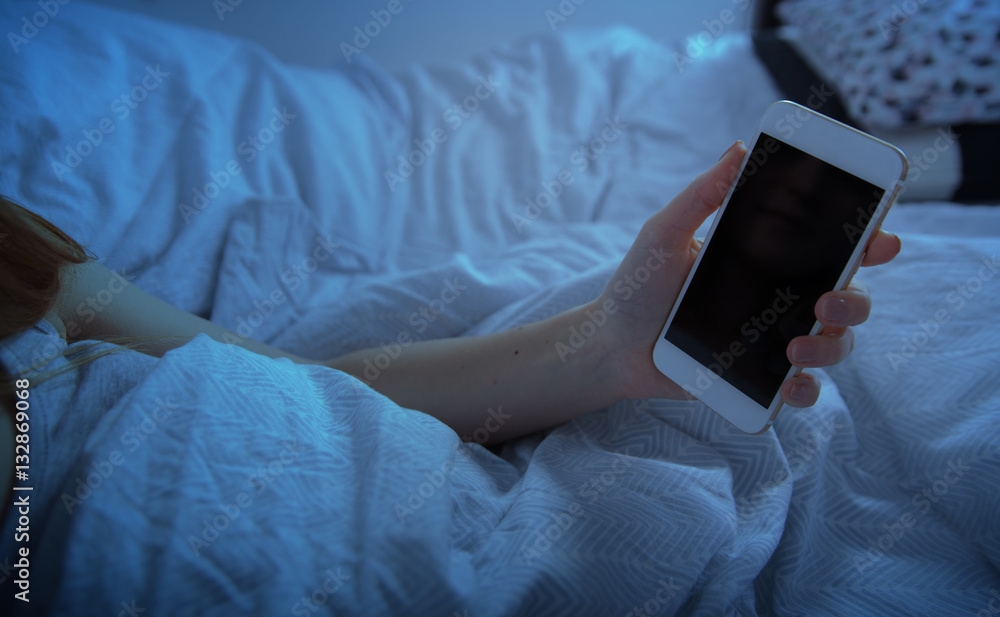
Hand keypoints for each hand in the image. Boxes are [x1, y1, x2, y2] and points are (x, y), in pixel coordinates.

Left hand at [590, 141, 901, 407]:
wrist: (611, 345)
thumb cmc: (639, 285)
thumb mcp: (665, 234)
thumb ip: (702, 196)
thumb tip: (739, 148)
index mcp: (768, 258)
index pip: (830, 247)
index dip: (867, 242)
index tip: (880, 240)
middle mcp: (780, 297)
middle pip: (848, 296)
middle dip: (854, 301)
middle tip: (826, 302)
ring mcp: (772, 339)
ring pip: (834, 343)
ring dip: (831, 347)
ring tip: (795, 350)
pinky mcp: (757, 377)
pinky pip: (800, 388)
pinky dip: (806, 390)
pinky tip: (790, 386)